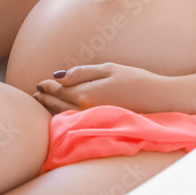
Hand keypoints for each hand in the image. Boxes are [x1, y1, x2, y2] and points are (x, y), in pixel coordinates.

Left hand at [32, 63, 175, 114]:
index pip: (61, 91)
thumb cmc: (136, 80)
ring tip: (43, 103)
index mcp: (86, 95)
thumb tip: (57, 76)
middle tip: (36, 95)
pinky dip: (65, 117)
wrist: (159, 100)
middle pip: (60, 105)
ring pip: (66, 115)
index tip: (40, 84)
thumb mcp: (109, 69)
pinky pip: (76, 121)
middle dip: (46, 99)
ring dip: (53, 109)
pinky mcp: (102, 125)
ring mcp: (93, 120)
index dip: (48, 87)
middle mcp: (86, 111)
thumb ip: (82, 73)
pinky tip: (63, 114)